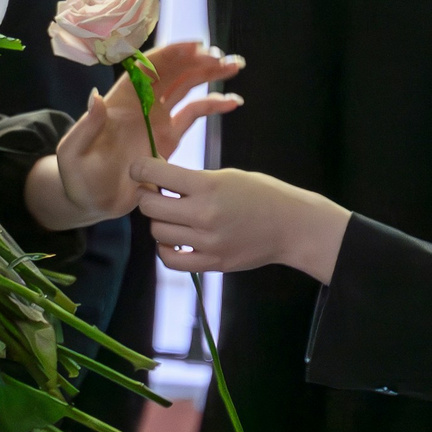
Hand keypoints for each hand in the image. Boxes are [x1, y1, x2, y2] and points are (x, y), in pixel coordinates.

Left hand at [38, 41, 245, 227]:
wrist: (90, 199)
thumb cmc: (76, 175)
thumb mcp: (73, 152)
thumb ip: (87, 126)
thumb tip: (96, 97)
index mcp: (120, 101)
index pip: (147, 69)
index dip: (171, 54)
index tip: (195, 47)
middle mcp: (140, 104)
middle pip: (172, 72)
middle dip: (196, 61)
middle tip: (222, 57)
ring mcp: (156, 120)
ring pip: (186, 88)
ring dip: (208, 74)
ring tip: (234, 66)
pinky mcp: (168, 139)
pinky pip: (193, 115)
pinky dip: (212, 105)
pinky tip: (232, 101)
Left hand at [131, 156, 348, 281]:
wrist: (292, 226)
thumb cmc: (261, 194)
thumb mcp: (226, 176)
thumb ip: (192, 180)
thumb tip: (157, 179)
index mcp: (208, 186)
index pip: (156, 174)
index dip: (140, 168)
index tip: (139, 168)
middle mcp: (204, 215)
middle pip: (150, 206)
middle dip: (147, 196)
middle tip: (155, 192)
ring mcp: (207, 242)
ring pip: (157, 232)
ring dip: (158, 221)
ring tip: (171, 215)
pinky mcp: (212, 263)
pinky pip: (170, 259)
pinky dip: (166, 249)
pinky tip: (175, 239)